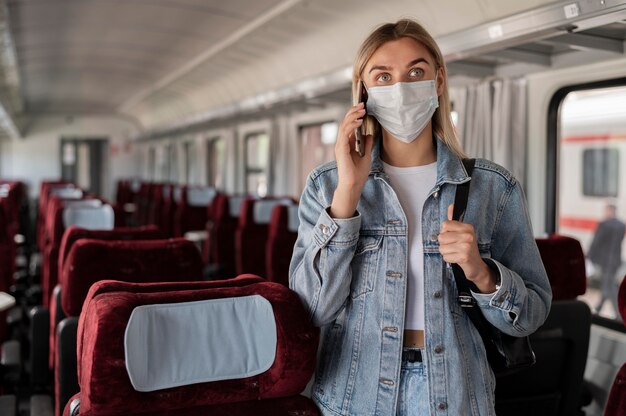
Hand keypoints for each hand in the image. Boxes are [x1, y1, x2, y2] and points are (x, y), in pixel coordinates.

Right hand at [330, 102, 373, 217]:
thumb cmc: (358, 174)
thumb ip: (366, 144)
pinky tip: (359, 121)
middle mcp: (342, 143)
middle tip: (362, 105)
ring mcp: (340, 146)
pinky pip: (345, 133)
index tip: (363, 108)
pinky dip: (352, 125)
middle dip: (353, 112)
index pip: (349, 125)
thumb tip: (369, 134)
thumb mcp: (366, 155)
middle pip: (345, 123)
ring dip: (353, 116)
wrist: (353, 185)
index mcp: (347, 144)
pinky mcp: (341, 149)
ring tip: (361, 109)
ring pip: (344, 125)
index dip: (355, 115)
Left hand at [439, 204, 496, 292]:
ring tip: (455, 252)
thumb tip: (451, 206)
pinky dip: (449, 259)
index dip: (445, 232)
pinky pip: (445, 257)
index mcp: (467, 227)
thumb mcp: (462, 232)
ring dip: (446, 252)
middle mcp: (468, 235)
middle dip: (444, 244)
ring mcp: (466, 246)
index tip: (452, 237)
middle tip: (454, 246)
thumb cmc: (467, 248)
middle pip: (441, 237)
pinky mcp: (464, 257)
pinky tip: (457, 258)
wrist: (476, 265)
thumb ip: (454, 221)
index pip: (445, 224)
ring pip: (442, 248)